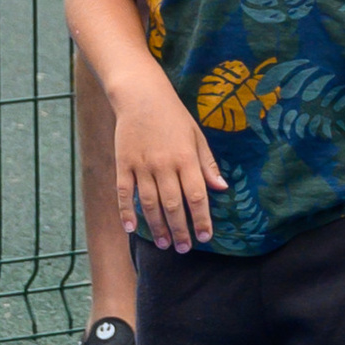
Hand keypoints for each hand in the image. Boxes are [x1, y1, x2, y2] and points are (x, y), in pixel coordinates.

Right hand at [112, 77, 226, 251]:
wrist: (141, 95)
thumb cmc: (174, 116)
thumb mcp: (196, 136)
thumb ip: (207, 164)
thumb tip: (222, 188)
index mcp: (186, 158)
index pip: (196, 196)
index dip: (201, 219)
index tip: (205, 237)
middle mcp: (164, 164)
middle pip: (173, 205)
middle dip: (180, 230)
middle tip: (183, 248)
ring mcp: (142, 165)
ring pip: (150, 203)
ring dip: (157, 227)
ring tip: (164, 244)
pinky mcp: (123, 164)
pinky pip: (125, 193)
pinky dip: (127, 212)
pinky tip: (132, 229)